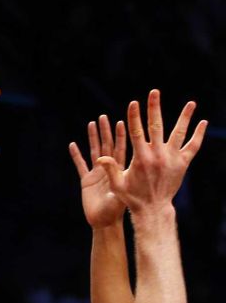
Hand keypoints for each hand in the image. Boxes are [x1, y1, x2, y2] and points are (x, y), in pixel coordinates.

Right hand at [69, 116, 126, 227]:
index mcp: (118, 171)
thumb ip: (114, 178)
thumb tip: (109, 162)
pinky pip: (80, 165)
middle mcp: (108, 169)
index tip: (121, 121)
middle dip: (105, 131)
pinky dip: (76, 155)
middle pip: (106, 146)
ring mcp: (97, 174)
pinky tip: (72, 144)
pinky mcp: (86, 180)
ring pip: (94, 151)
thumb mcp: (118, 193)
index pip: (120, 149)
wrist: (105, 223)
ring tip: (91, 123)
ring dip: (93, 138)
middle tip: (104, 117)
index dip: (120, 135)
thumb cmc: (115, 211)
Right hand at [96, 90, 207, 212]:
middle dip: (154, 108)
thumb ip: (110, 168)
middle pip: (156, 126)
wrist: (153, 209)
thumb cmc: (132, 197)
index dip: (134, 116)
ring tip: (191, 103)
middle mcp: (158, 155)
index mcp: (141, 158)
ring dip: (185, 117)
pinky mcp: (183, 164)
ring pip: (179, 133)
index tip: (133, 103)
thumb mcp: (117, 184)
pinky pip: (193, 146)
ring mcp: (172, 159)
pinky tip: (202, 123)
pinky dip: (198, 135)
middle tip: (154, 93)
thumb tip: (100, 156)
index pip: (136, 132)